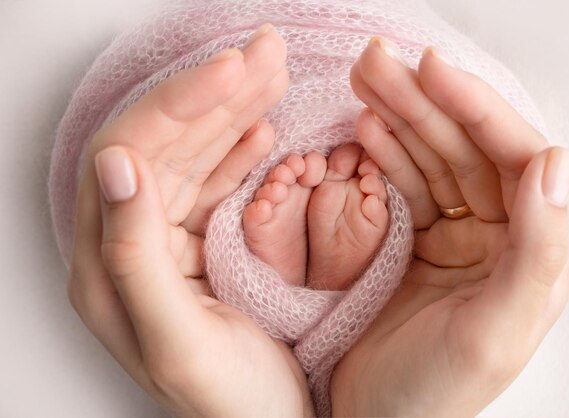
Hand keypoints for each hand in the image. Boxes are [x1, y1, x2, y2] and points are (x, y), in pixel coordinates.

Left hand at [67, 26, 313, 416]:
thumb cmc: (227, 405)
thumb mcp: (176, 343)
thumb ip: (134, 258)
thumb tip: (116, 163)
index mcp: (108, 267)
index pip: (129, 155)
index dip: (178, 105)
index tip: (231, 71)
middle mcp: (130, 245)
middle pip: (163, 144)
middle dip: (214, 92)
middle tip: (264, 53)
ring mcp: (168, 241)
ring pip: (193, 155)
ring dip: (232, 110)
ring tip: (271, 72)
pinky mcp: (202, 244)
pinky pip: (214, 182)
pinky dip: (239, 148)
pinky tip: (259, 128)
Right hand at [331, 40, 568, 415]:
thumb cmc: (435, 394)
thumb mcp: (495, 333)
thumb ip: (537, 250)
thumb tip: (556, 162)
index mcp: (531, 255)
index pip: (512, 159)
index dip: (474, 109)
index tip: (432, 71)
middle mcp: (499, 237)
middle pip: (463, 149)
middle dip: (421, 101)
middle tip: (377, 60)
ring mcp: (454, 236)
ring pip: (429, 158)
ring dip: (397, 117)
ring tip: (363, 81)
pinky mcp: (414, 242)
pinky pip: (402, 185)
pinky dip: (383, 153)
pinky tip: (365, 129)